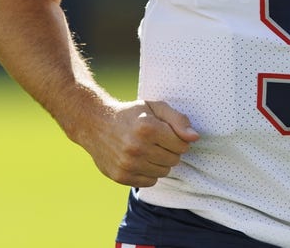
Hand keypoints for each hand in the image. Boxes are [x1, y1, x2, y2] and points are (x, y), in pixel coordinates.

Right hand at [81, 99, 198, 186]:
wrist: (95, 124)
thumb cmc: (130, 114)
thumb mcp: (155, 107)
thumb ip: (178, 120)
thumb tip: (194, 138)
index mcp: (148, 128)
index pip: (182, 145)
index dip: (178, 139)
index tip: (168, 133)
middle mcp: (137, 147)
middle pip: (174, 160)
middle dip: (170, 150)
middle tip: (156, 141)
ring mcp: (128, 164)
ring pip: (164, 172)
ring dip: (160, 162)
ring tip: (147, 150)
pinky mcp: (121, 177)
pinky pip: (150, 182)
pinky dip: (148, 173)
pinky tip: (139, 160)